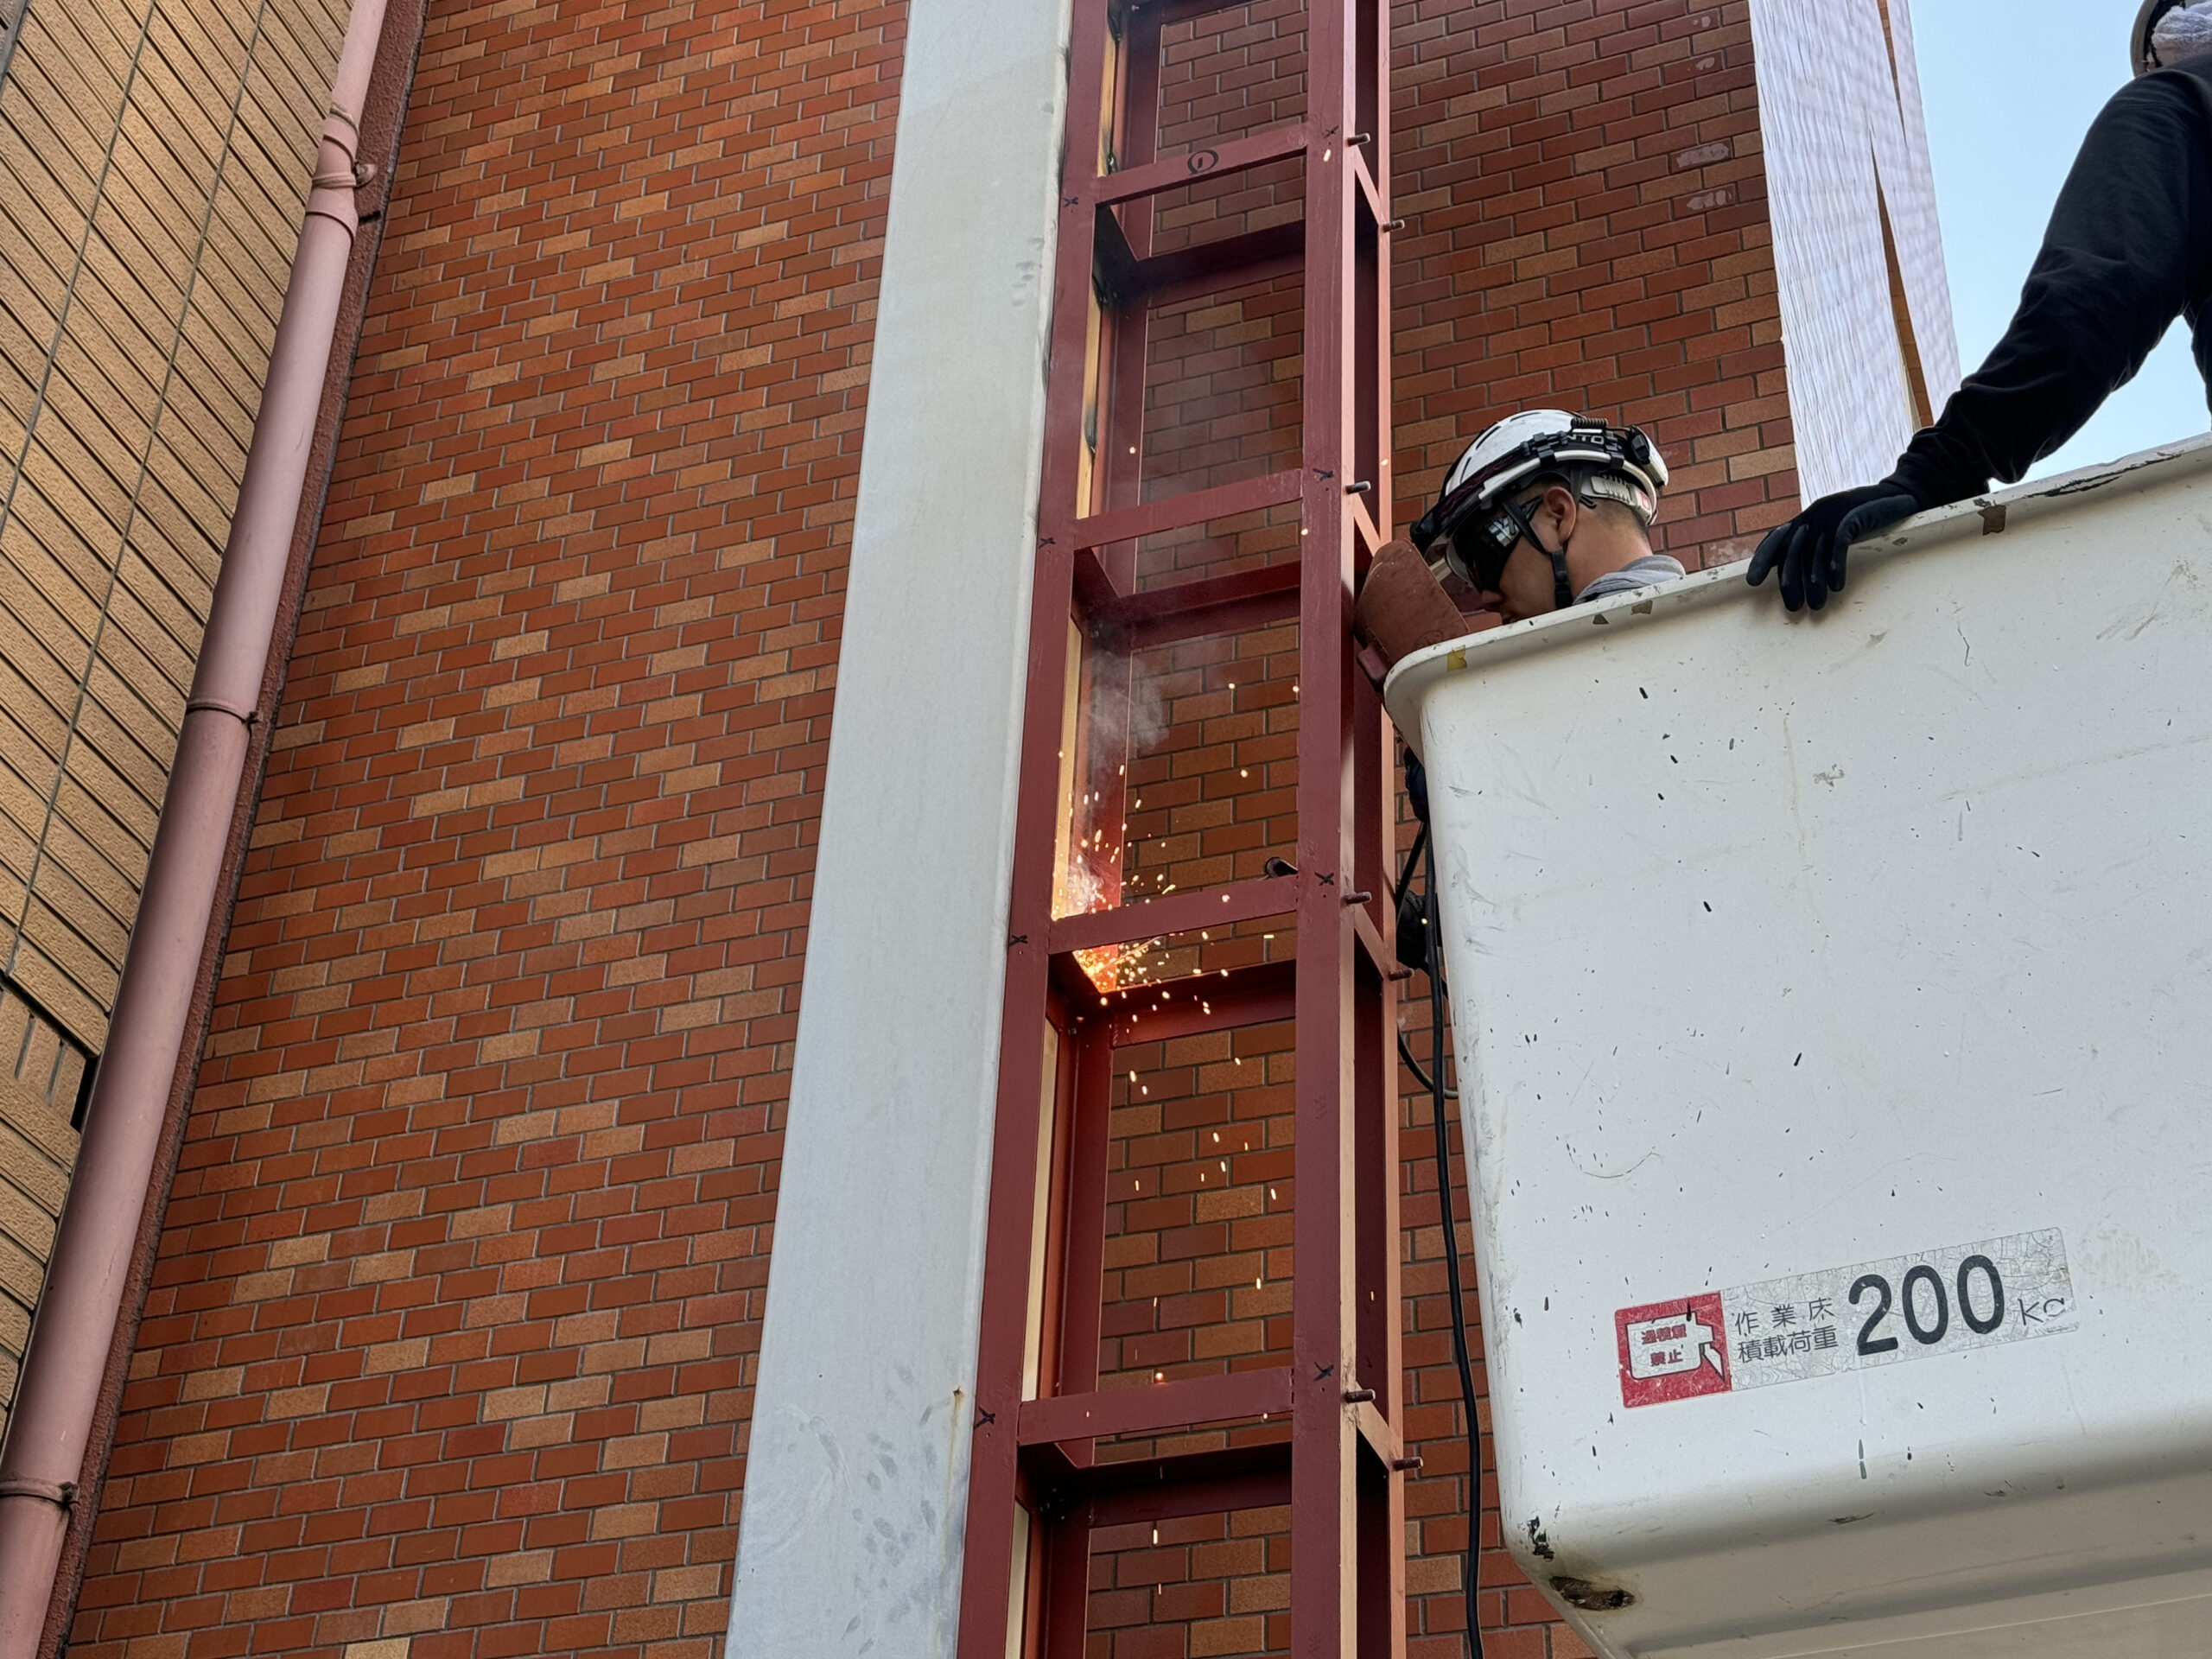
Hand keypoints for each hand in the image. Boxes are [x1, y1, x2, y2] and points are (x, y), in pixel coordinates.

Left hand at [1746, 484, 1920, 612]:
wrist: (1899, 496)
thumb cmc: (1865, 518)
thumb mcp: (1834, 527)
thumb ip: (1816, 544)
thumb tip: (1802, 576)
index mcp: (1805, 518)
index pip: (1775, 539)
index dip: (1763, 560)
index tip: (1752, 582)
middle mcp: (1813, 514)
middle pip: (1792, 551)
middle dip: (1790, 581)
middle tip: (1794, 608)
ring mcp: (1832, 512)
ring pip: (1815, 551)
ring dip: (1814, 582)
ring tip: (1817, 605)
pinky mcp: (1853, 514)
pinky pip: (1839, 542)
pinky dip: (1835, 565)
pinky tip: (1836, 586)